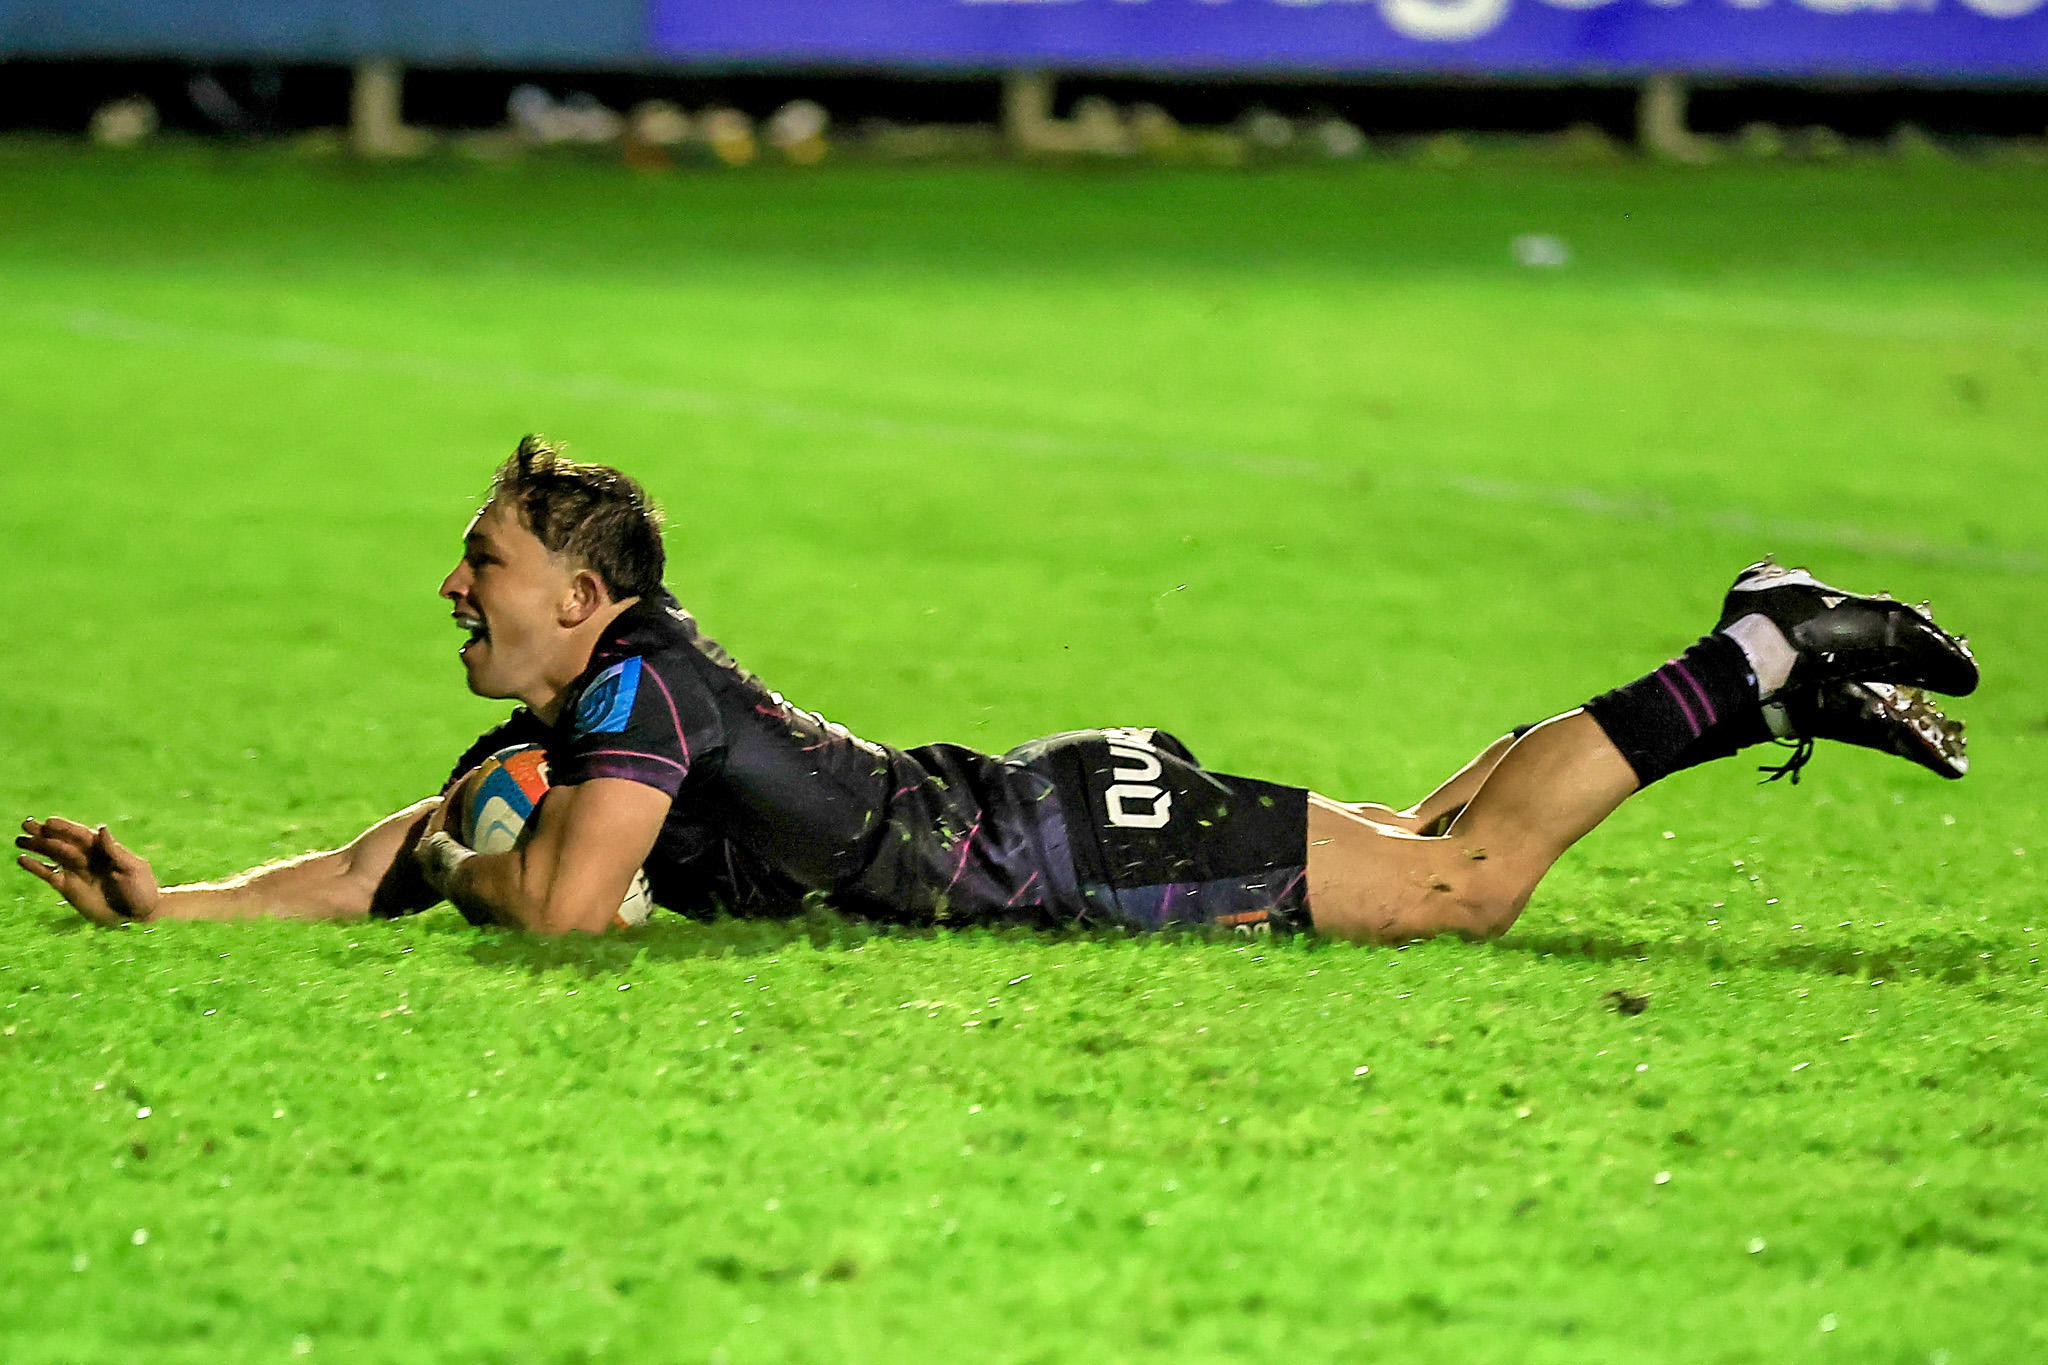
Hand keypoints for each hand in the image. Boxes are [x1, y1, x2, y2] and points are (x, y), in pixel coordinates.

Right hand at [15, 817, 161, 925]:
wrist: (139, 912)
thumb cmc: (141, 887)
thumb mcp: (132, 868)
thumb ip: (114, 850)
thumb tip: (101, 828)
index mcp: (103, 849)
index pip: (80, 835)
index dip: (65, 828)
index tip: (49, 822)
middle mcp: (86, 857)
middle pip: (62, 842)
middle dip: (45, 833)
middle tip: (26, 824)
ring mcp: (76, 871)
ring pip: (52, 855)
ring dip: (36, 847)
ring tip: (19, 839)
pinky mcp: (68, 887)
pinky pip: (48, 874)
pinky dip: (36, 867)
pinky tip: (22, 859)